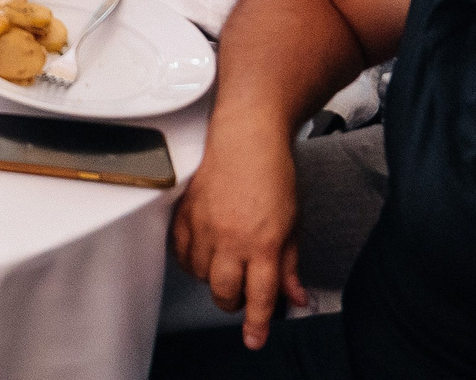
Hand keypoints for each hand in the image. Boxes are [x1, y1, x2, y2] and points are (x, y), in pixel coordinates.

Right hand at [172, 119, 307, 348]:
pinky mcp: (185, 212)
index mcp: (264, 243)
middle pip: (224, 292)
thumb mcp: (293, 225)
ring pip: (198, 274)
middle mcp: (231, 238)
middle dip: (233, 303)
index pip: (260, 297)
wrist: (247, 137)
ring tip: (223, 269)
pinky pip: (180, 251)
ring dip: (211, 279)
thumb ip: (289, 266)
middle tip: (242, 298)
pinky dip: (189, 260)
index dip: (257, 324)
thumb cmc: (274, 174)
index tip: (254, 339)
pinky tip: (202, 255)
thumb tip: (296, 297)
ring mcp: (204, 225)